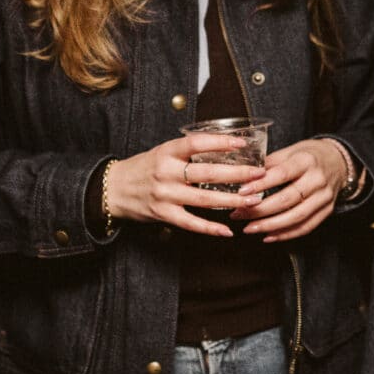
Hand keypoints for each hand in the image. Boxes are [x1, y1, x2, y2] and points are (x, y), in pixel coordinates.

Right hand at [104, 132, 264, 236]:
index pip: (197, 143)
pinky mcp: (163, 214)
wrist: (113, 189)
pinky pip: (191, 223)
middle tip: (260, 174)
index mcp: (167, 152)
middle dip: (238, 174)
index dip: (221, 142)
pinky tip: (228, 231)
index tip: (242, 142)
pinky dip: (210, 228)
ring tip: (254, 200)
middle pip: (207, 173)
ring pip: (204, 199)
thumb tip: (223, 147)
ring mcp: (165, 195)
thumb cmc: (144, 168)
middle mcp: (166, 172)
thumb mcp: (162, 152)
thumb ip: (187, 152)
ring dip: (232, 201)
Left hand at [235, 138, 351, 241]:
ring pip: (296, 217)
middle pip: (287, 199)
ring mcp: (324, 197)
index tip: (242, 191)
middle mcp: (317, 180)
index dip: (261, 184)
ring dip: (270, 226)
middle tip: (239, 214)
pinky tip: (268, 236)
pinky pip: (306, 227)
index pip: (282, 174)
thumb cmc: (310, 155)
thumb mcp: (291, 151)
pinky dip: (286, 234)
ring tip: (250, 228)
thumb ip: (270, 163)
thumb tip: (245, 175)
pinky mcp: (327, 211)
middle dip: (260, 210)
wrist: (339, 162)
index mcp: (306, 161)